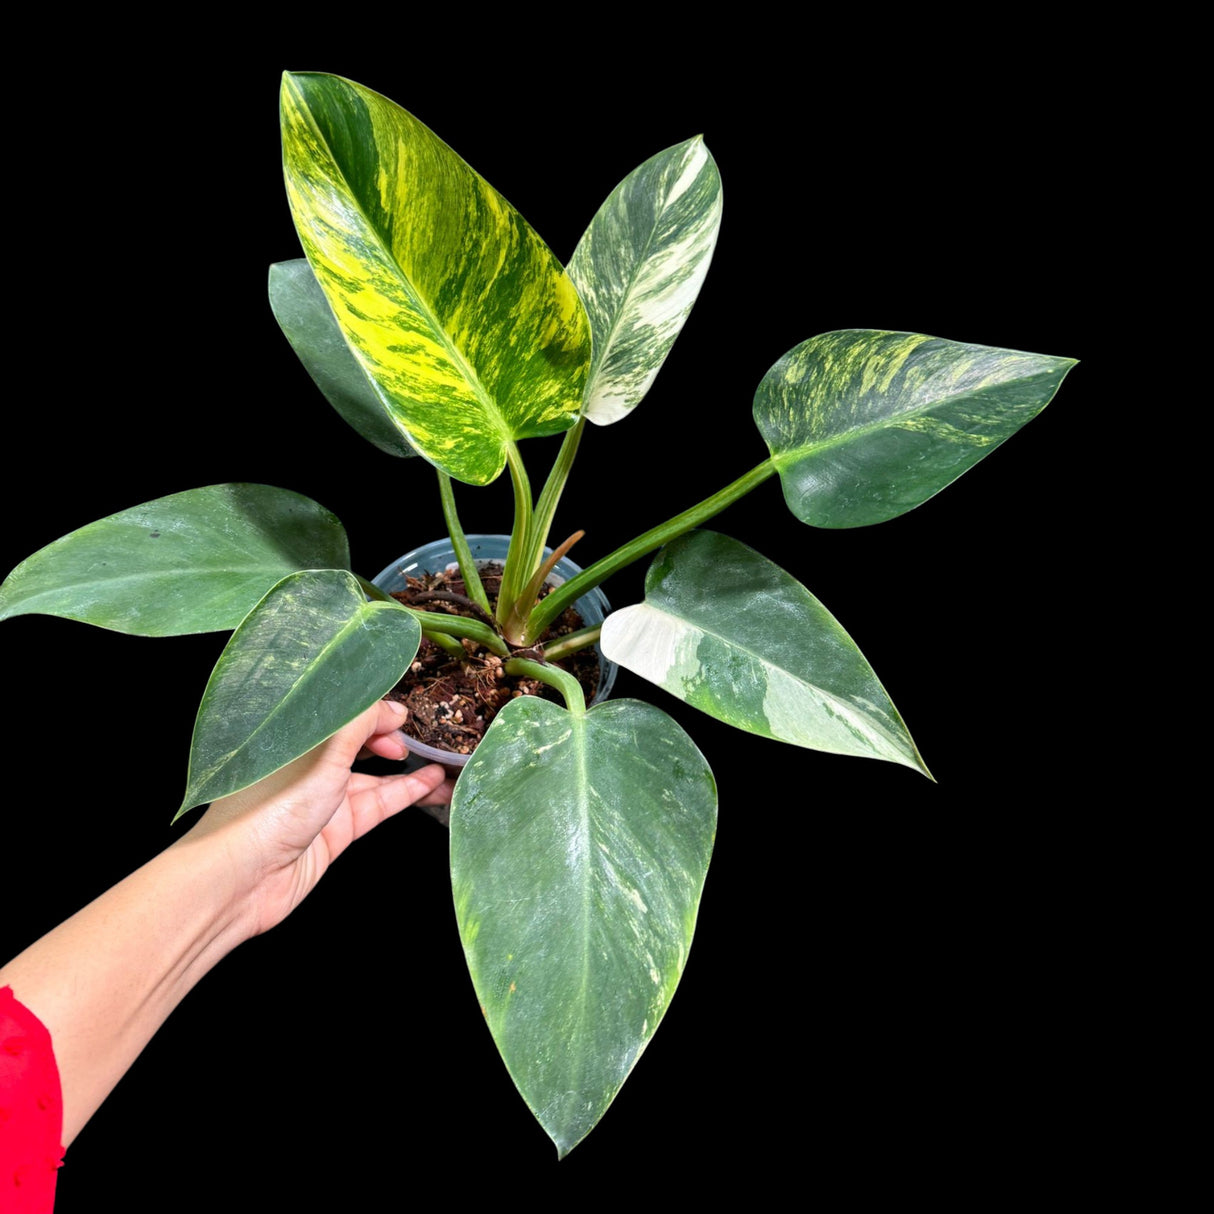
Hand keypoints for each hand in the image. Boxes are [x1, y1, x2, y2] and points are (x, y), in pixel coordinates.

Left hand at [185, 699, 453, 936]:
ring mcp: (322, 800)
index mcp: (295, 736)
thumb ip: (361, 721)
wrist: (241, 878)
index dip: (376, 708)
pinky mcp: (336, 831)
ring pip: (375, 776)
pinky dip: (406, 793)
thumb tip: (394, 708)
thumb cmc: (270, 806)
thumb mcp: (322, 751)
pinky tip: (432, 784)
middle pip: (360, 742)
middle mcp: (308, 764)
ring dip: (409, 768)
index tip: (407, 712)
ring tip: (447, 759)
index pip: (342, 712)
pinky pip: (378, 805)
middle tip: (428, 735)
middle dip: (394, 736)